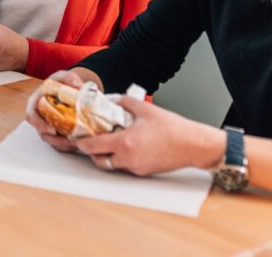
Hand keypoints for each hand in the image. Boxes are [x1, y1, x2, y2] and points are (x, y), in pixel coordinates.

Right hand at [24, 70, 83, 152]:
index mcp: (35, 103)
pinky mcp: (58, 132)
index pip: (31, 117)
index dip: (40, 125)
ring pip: (52, 141)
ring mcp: (49, 126)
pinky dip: (70, 145)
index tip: (53, 130)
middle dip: (56, 140)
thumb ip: (69, 78)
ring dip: (64, 145)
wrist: (71, 89)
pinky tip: (81, 142)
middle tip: (70, 141)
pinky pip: (61, 143)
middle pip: (42, 133)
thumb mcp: (64, 76)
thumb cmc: (63, 82)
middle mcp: (40, 117)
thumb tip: (78, 86)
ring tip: (78, 143)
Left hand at [75, 96, 226, 175]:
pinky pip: (126, 167)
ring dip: (107, 156)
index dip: (82, 142)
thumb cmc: (172, 128)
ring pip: (112, 165)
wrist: (194, 145)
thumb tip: (111, 99)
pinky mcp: (144, 172)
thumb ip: (124, 102)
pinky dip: (122, 158)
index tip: (77, 137)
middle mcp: (128, 159)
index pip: (93, 146)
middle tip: (92, 140)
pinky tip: (127, 146)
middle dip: (92, 151)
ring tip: (110, 142)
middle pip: (98, 160)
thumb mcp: (145, 109)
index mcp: (124, 143)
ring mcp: (136, 168)